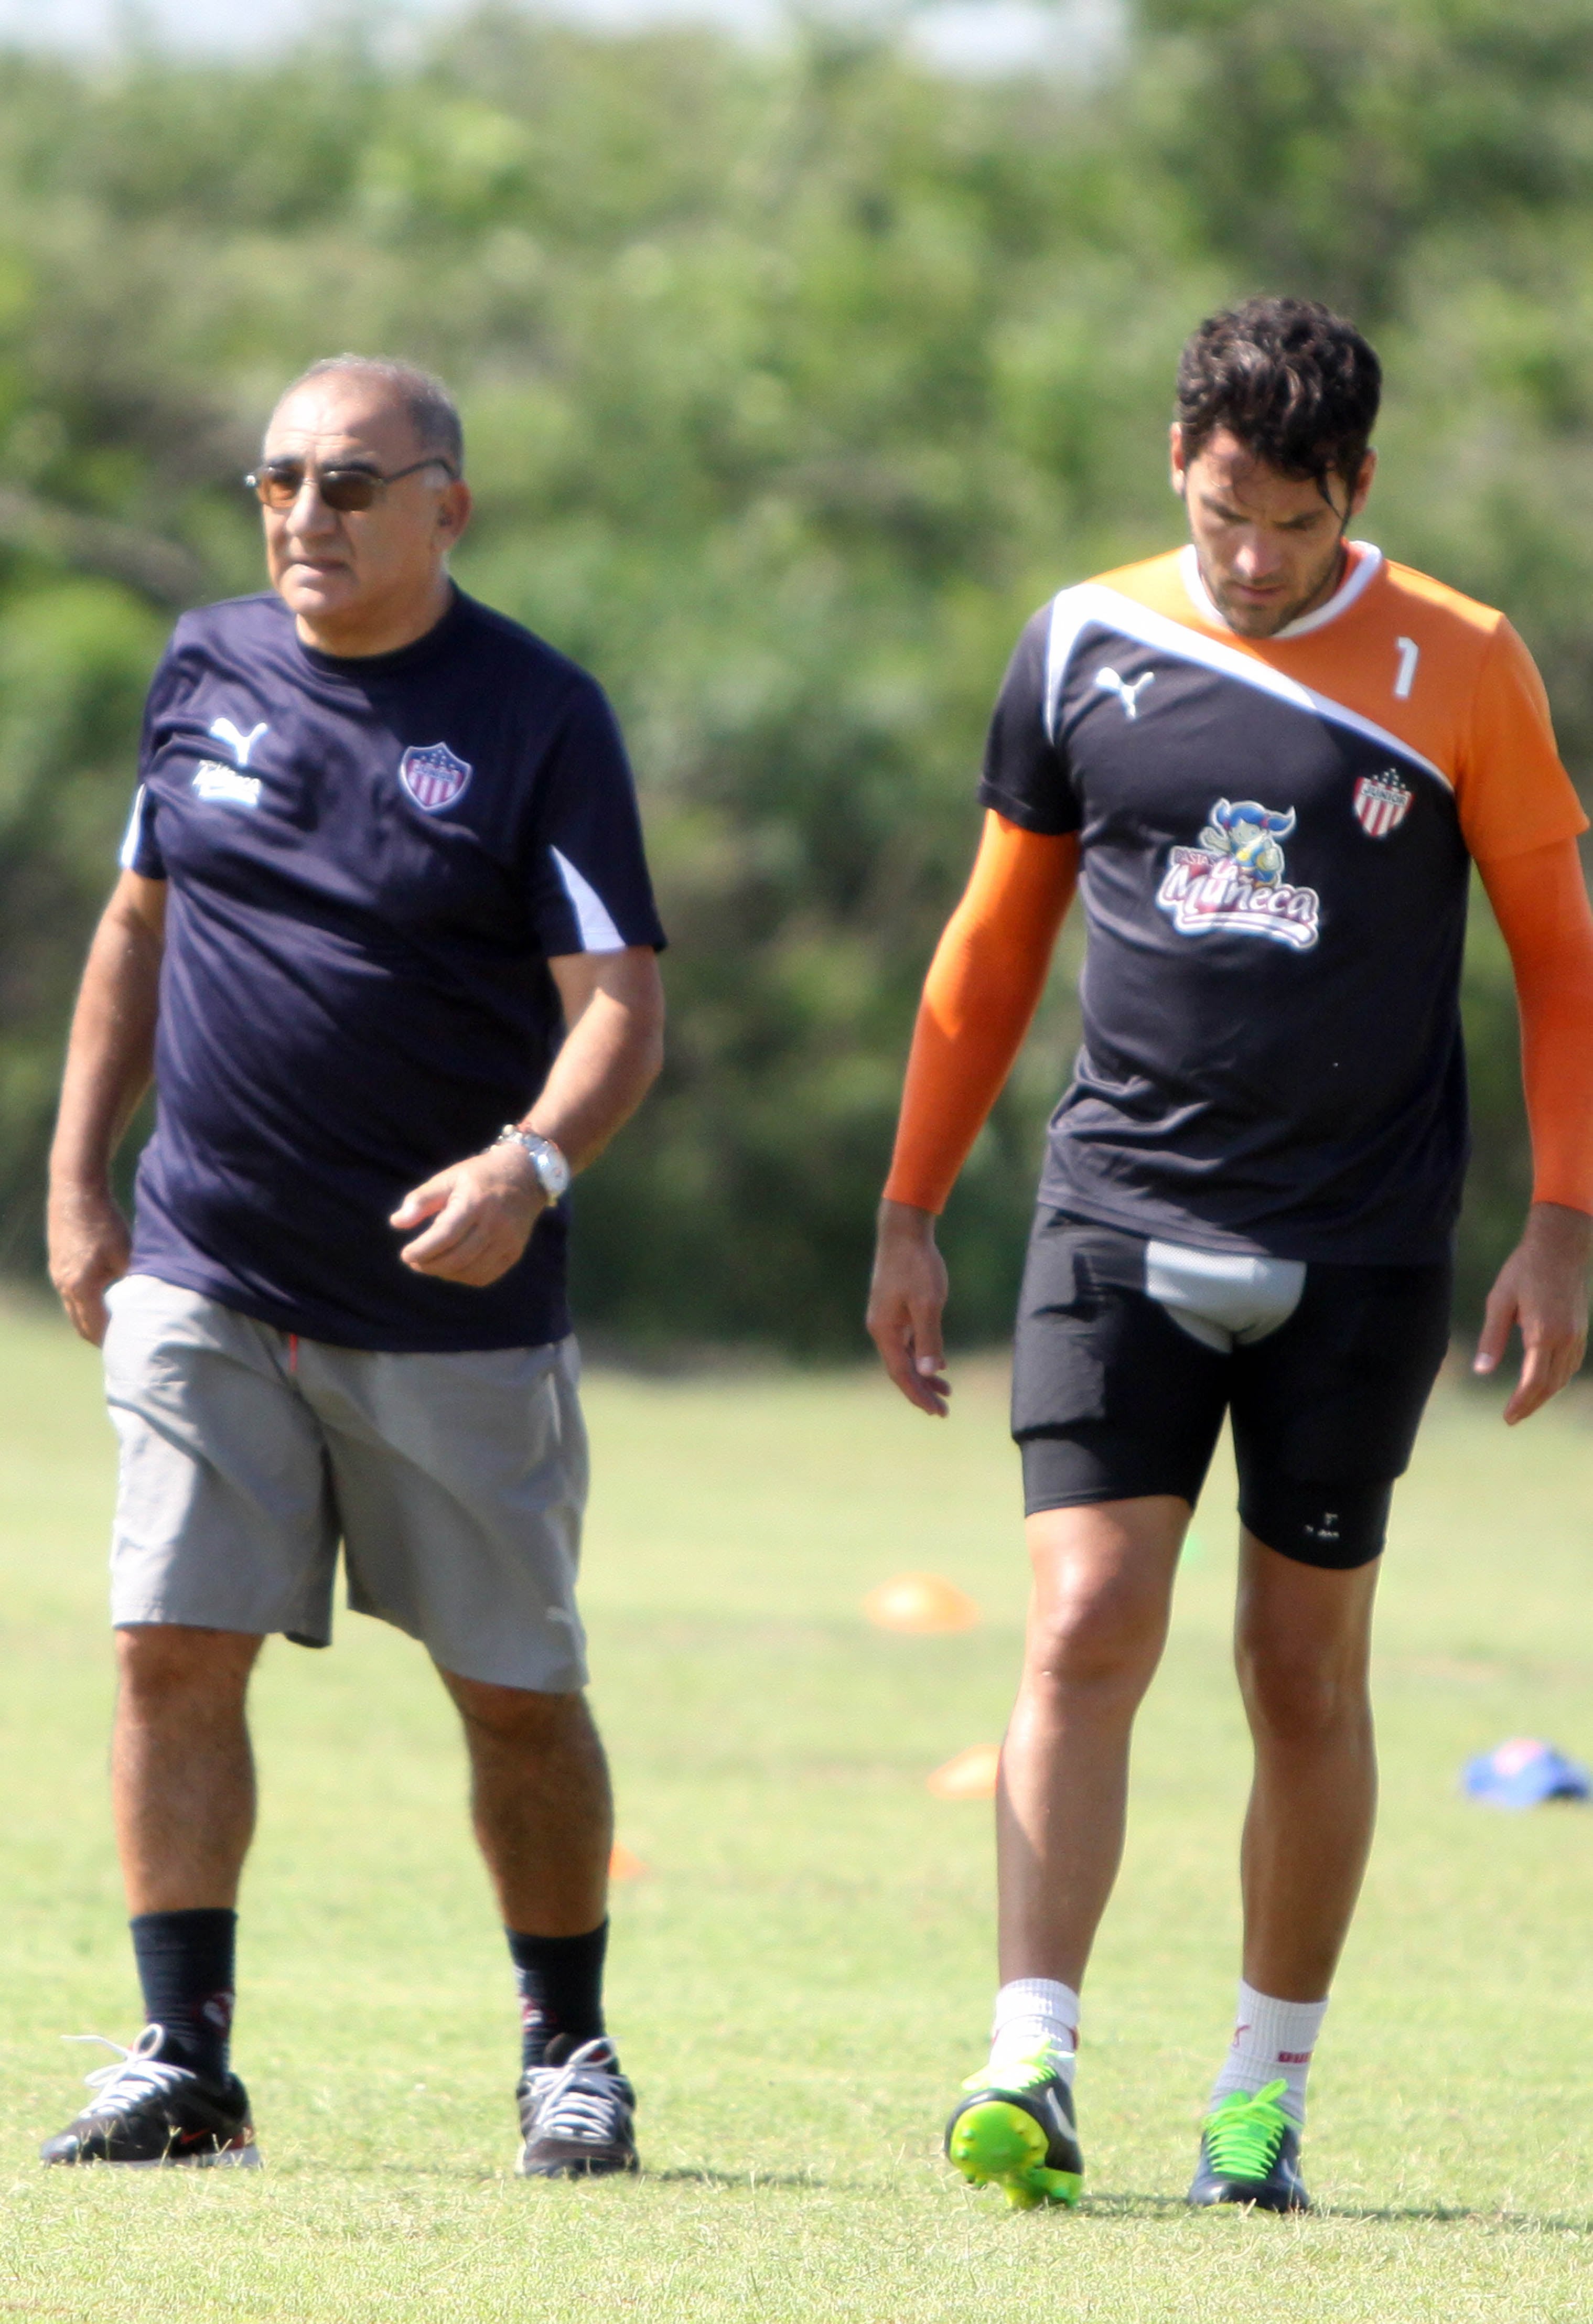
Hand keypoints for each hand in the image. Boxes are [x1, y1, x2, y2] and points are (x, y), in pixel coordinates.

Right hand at [47, 1183, 131, 1345]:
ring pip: (74, 1310)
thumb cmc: (105, 1222)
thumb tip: (147, 1302)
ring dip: (91, 1320)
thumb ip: (133, 1282)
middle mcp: (64, 1286)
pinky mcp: (57, 1265)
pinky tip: (101, 1300)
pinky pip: (70, 1295)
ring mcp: (58, 1276)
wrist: (76, 1191)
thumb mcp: (126, 1254)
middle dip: (99, 1337)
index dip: (112, 1341)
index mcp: (81, 1288)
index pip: (96, 1328)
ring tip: (113, 1326)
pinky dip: (85, 1304)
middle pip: (80, 1324)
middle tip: (121, 1345)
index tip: (128, 1348)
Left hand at [390, 1143, 547, 1286]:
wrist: (526, 1175)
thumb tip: (397, 1223)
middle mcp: (495, 1224)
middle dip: (429, 1265)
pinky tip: (452, 1268)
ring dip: (445, 1273)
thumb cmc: (478, 1176)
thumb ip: (421, 1199)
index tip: (406, 1255)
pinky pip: (485, 1276)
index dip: (422, 1250)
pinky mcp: (514, 1252)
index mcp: (475, 1202)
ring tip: (430, 1264)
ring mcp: (508, 1240)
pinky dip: (464, 1277)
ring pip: (470, 1271)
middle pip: (457, 1257)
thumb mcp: (448, 1178)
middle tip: (414, 1262)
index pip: (445, 1236)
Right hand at [866, 1200, 951, 1415]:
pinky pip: (907, 1342)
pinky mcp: (895, 1309)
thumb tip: (928, 1373)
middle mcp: (882, 1329)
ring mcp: (887, 1319)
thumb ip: (928, 1339)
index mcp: (885, 1331)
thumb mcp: (928, 1304)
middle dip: (922, 1391)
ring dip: (923, 1375)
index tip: (938, 1412)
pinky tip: (937, 1364)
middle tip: (944, 1411)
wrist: (903, 1231)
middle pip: (901, 1369)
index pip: (901, 1374)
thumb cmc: (917, 1265)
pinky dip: (921, 1356)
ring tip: (946, 1391)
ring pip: (904, 1356)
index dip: (919, 1395)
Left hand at [1474, 1201, 1591, 1423]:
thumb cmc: (1524, 1269)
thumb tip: (1481, 1370)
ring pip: (1563, 1376)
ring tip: (1525, 1405)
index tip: (1508, 1418)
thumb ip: (1492, 1338)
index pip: (1534, 1381)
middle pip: (1550, 1384)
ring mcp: (1577, 1334)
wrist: (1560, 1245)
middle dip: (1531, 1405)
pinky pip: (1571, 1363)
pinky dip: (1557, 1378)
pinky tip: (1545, 1382)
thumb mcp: (1499, 1301)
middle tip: (1512, 1418)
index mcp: (1544, 1333)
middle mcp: (1565, 1338)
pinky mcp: (1580, 1328)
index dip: (1521, 1403)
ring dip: (1545, 1394)